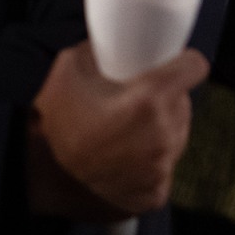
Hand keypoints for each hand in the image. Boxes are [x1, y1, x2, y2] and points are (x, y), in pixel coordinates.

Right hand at [26, 43, 208, 220]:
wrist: (39, 178)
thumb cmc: (53, 123)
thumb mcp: (68, 70)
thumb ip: (100, 50)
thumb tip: (117, 40)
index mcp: (151, 99)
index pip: (196, 68)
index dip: (187, 63)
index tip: (179, 65)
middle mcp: (164, 134)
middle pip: (183, 105)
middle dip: (167, 101)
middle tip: (138, 104)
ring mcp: (162, 167)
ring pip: (176, 138)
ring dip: (161, 133)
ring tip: (127, 135)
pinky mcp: (156, 194)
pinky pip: (163, 170)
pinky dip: (149, 166)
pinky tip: (125, 164)